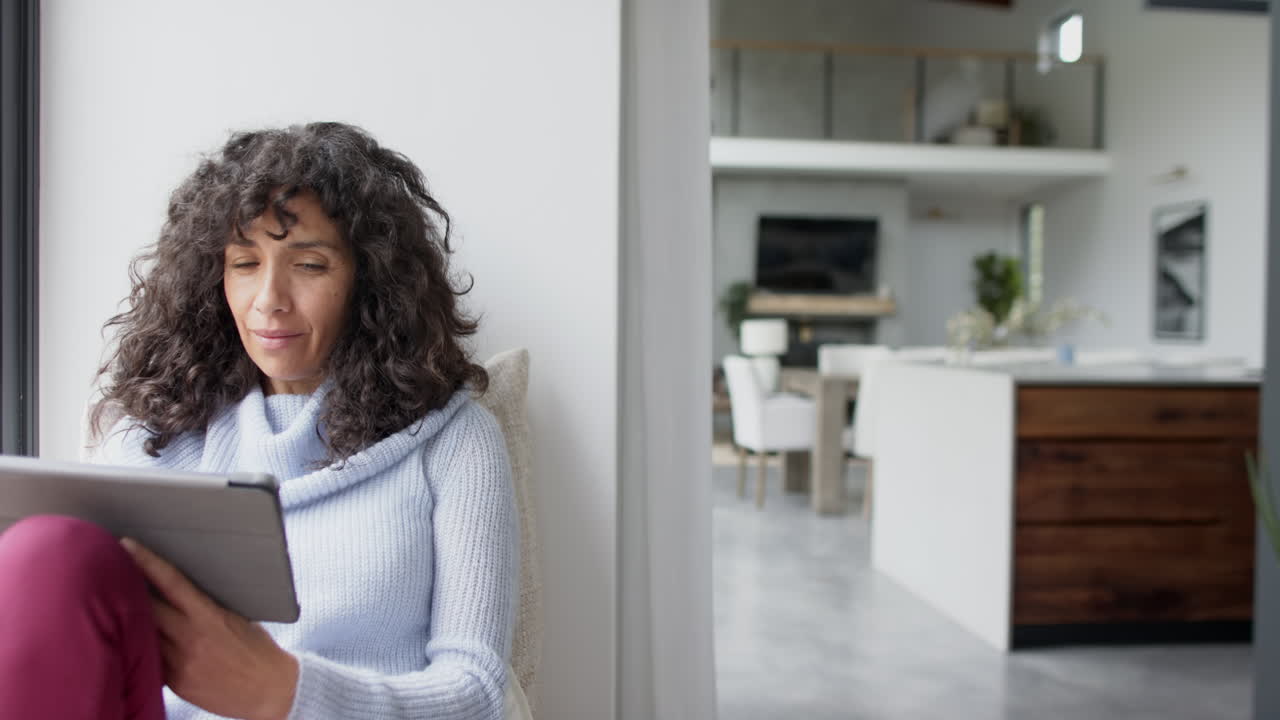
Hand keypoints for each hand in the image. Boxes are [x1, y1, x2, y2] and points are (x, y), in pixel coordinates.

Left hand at [121, 538, 298, 719]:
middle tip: (114, 570)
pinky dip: (145, 648)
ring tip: (122, 604)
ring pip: (143, 634)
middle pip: (146, 607)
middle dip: (129, 587)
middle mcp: (190, 639)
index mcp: (210, 617)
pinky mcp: (176, 683)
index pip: (171, 582)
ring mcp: (180, 663)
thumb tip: (181, 589)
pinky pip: (150, 660)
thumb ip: (208, 606)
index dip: (147, 561)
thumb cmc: (258, 649)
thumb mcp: (239, 618)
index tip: (128, 545)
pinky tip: (142, 640)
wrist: (271, 690)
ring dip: (133, 619)